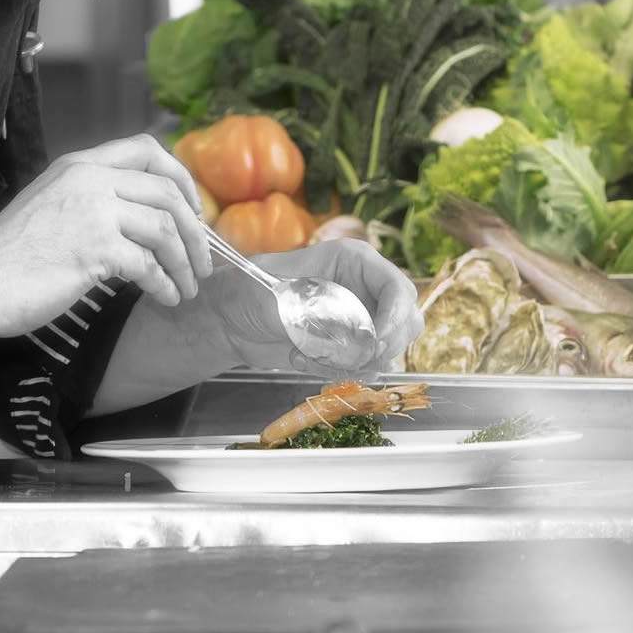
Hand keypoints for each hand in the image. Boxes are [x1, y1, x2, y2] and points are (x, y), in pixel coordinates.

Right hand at [0, 133, 212, 336]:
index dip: (180, 177)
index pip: (147, 150)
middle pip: (167, 191)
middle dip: (195, 229)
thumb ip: (91, 199)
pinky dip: (164, 283)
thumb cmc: (9, 255)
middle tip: (202, 259)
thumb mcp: (51, 205)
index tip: (193, 209)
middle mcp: (89, 179)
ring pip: (165, 228)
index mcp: (79, 165)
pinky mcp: (94, 249)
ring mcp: (93, 212)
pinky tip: (165, 297)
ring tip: (187, 286)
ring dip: (185, 262)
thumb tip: (139, 218)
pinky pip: (149, 264)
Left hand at [207, 239, 421, 373]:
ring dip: (350, 361)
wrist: (228, 320)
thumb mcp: (280, 294)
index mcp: (354, 262)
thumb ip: (320, 311)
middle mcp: (363, 288)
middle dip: (380, 346)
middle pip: (404, 322)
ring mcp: (359, 317)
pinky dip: (335, 370)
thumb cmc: (248, 291)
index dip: (396, 318)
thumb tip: (358, 332)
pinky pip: (362, 366)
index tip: (377, 343)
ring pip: (386, 349)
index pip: (398, 288)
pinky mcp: (347, 344)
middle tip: (348, 358)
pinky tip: (300, 358)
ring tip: (307, 353)